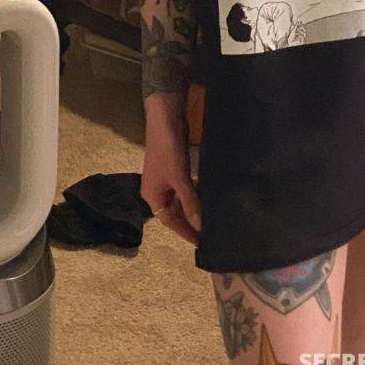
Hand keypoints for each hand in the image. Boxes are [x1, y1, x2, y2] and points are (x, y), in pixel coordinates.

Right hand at [141, 114, 201, 246]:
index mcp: (152, 197)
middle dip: (190, 221)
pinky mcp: (174, 167)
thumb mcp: (180, 180)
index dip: (185, 232)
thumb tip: (199, 225)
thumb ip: (190, 203)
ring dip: (193, 207)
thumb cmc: (169, 152)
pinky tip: (207, 196)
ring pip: (180, 199)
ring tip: (211, 217)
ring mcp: (165, 179)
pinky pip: (185, 187)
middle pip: (174, 212)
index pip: (170, 222)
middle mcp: (157, 190)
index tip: (200, 243)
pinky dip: (194, 193)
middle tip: (209, 231)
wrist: (166, 121)